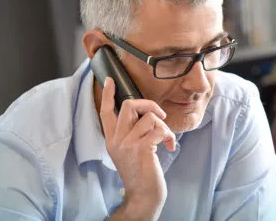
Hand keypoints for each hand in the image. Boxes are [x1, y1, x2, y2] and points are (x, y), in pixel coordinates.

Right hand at [100, 77, 175, 219]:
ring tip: (166, 139)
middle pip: (129, 105)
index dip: (109, 94)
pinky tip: (169, 146)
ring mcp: (127, 144)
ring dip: (164, 126)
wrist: (143, 195)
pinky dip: (169, 135)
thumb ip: (130, 132)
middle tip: (160, 115)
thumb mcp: (128, 151)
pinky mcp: (141, 149)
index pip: (105, 112)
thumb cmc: (140, 171)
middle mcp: (116, 139)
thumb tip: (145, 113)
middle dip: (149, 104)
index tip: (110, 80)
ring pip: (149, 117)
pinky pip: (159, 129)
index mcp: (112, 139)